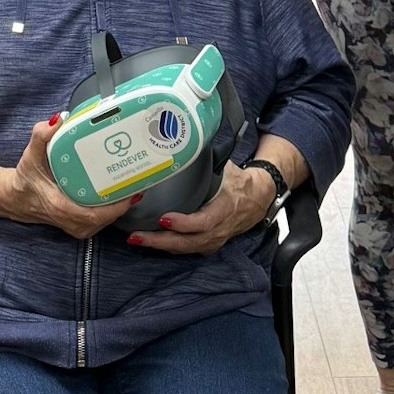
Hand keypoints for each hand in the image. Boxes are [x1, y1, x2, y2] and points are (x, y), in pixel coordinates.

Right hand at [0, 118, 132, 238]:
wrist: (17, 198)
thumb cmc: (26, 178)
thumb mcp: (30, 154)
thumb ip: (41, 135)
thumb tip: (59, 119)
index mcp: (62, 207)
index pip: (98, 214)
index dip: (119, 204)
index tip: (132, 187)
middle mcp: (73, 222)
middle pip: (109, 216)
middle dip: (126, 198)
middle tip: (139, 176)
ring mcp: (78, 228)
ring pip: (108, 219)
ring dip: (122, 203)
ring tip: (134, 181)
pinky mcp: (81, 227)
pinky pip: (103, 220)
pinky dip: (114, 208)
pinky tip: (121, 191)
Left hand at [126, 163, 273, 255]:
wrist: (256, 200)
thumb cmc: (238, 183)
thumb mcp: (226, 170)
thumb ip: (206, 161)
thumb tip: (186, 143)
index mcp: (224, 209)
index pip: (203, 222)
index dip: (183, 223)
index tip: (163, 219)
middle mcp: (218, 229)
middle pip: (187, 241)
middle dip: (160, 241)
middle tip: (136, 236)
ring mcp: (213, 240)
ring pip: (184, 249)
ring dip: (159, 246)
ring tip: (136, 239)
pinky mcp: (207, 245)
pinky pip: (186, 250)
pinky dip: (167, 247)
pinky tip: (150, 242)